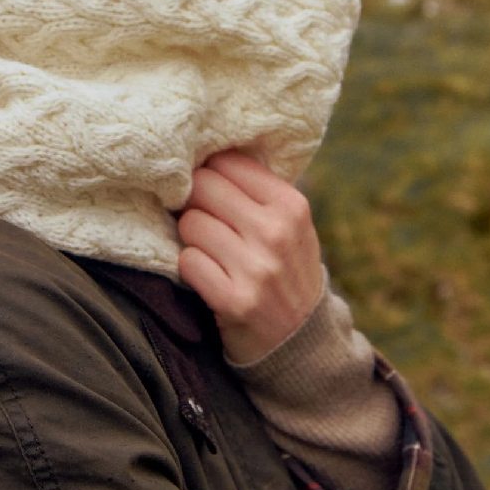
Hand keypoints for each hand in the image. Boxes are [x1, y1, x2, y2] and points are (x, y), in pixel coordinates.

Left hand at [176, 150, 325, 363]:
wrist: (302, 338)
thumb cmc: (285, 267)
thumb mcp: (290, 224)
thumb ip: (256, 189)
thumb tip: (204, 151)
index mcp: (291, 205)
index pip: (227, 162)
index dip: (210, 173)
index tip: (210, 189)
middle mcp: (276, 232)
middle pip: (202, 187)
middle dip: (194, 202)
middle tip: (204, 219)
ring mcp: (257, 268)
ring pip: (190, 224)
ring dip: (192, 238)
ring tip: (211, 251)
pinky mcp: (235, 300)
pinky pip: (188, 262)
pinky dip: (191, 268)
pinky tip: (208, 276)